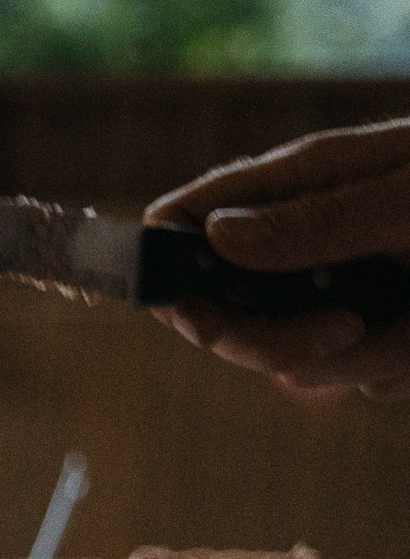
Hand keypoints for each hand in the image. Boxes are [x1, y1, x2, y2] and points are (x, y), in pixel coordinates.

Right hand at [145, 118, 409, 399]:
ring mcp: (350, 285)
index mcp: (306, 181)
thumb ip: (318, 220)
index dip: (171, 274)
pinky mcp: (390, 327)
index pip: (187, 223)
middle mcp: (314, 237)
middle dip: (280, 339)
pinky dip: (400, 368)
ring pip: (301, 360)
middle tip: (347, 329)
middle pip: (230, 314)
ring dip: (365, 360)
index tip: (197, 317)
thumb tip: (216, 234)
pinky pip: (362, 376)